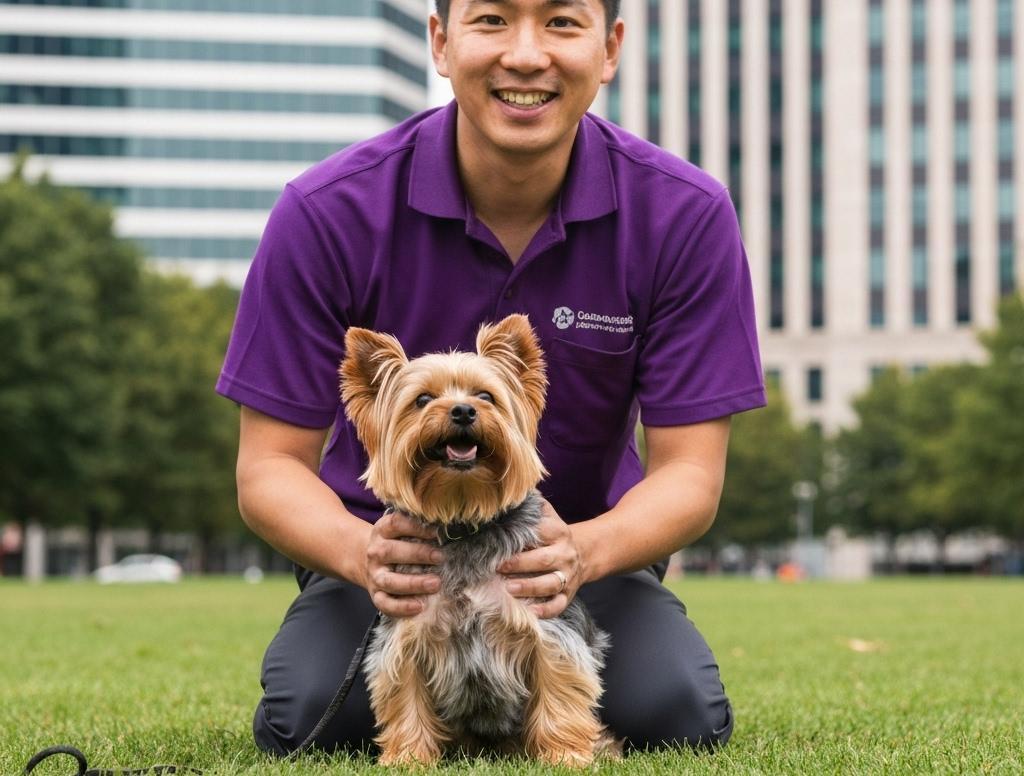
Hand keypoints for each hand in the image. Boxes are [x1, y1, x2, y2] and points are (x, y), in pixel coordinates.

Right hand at [363, 511, 443, 617]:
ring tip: (436, 584)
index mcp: (382, 531)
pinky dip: (401, 607)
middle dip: (417, 554)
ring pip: (389, 581)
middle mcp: (376, 552)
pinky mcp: (376, 595)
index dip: (416, 527)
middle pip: (391, 552)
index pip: (396, 524)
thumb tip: (450, 530)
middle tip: (440, 557)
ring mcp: (374, 575)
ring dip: (413, 583)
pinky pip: (385, 603)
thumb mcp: (402, 531)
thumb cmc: (397, 544)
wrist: (368, 562)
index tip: (437, 532)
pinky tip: (419, 606)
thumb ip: (420, 529)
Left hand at [498, 500, 583, 618]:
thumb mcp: (548, 517)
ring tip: (509, 589)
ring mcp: (567, 576)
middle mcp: (564, 555)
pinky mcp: (568, 595)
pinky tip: (530, 613)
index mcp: (558, 533)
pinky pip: (559, 605)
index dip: (522, 538)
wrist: (584, 554)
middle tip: (498, 567)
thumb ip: (533, 506)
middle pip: (543, 560)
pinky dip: (545, 611)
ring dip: (530, 587)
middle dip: (520, 564)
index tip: (500, 540)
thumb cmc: (554, 535)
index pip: (541, 533)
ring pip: (550, 584)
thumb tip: (512, 493)